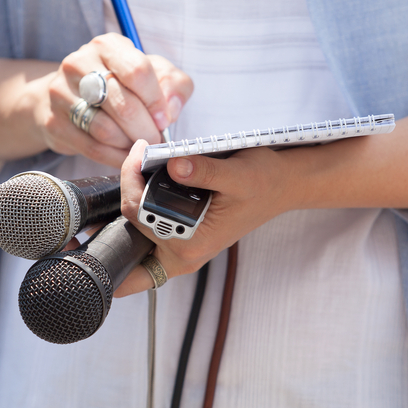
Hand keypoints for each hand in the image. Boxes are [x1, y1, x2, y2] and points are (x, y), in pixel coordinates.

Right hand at [30, 33, 192, 167]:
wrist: (67, 97)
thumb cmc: (118, 84)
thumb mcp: (152, 74)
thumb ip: (174, 84)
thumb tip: (171, 108)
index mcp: (107, 46)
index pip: (138, 71)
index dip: (156, 101)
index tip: (163, 119)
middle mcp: (79, 63)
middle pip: (123, 104)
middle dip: (146, 129)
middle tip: (155, 140)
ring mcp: (61, 93)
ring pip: (106, 130)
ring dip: (129, 144)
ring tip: (138, 145)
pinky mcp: (54, 122)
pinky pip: (92, 148)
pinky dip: (114, 157)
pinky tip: (124, 155)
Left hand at [115, 140, 295, 295]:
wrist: (280, 187)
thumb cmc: (263, 182)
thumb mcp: (238, 174)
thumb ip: (205, 172)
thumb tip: (174, 166)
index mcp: (192, 245)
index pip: (138, 214)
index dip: (130, 180)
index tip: (140, 151)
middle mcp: (182, 255)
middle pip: (128, 228)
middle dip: (126, 192)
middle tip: (139, 156)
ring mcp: (179, 251)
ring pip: (133, 238)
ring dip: (131, 204)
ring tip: (140, 168)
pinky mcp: (180, 240)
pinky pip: (146, 236)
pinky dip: (140, 212)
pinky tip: (145, 183)